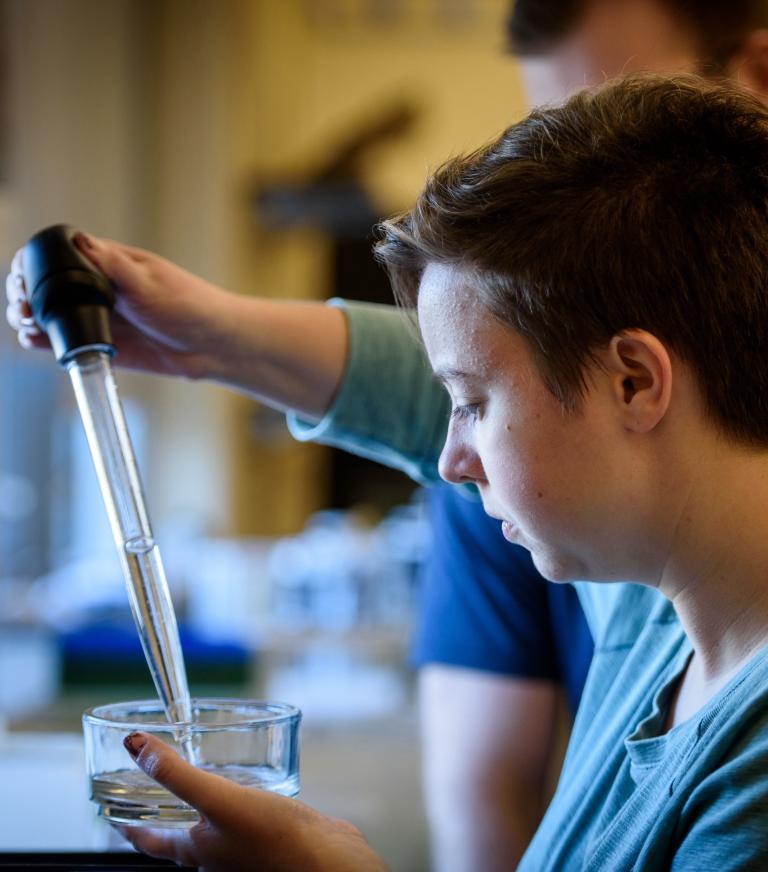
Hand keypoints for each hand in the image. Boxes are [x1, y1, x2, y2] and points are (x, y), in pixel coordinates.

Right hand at [5, 232, 231, 379]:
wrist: (213, 346)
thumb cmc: (190, 305)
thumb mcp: (149, 282)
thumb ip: (112, 266)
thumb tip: (79, 241)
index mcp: (107, 263)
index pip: (58, 255)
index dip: (34, 264)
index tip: (24, 279)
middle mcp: (98, 288)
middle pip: (46, 286)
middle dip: (25, 294)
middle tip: (23, 309)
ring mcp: (98, 317)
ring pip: (51, 315)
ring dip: (30, 319)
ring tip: (27, 326)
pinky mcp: (103, 345)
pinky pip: (67, 342)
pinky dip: (46, 343)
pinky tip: (35, 342)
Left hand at [116, 731, 388, 871]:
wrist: (327, 862)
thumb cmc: (275, 842)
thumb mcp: (220, 801)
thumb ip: (178, 774)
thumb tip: (135, 747)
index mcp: (196, 850)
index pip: (150, 840)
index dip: (129, 827)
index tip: (112, 817)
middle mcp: (217, 852)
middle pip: (180, 835)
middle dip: (165, 812)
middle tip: (153, 789)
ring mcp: (244, 845)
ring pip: (214, 824)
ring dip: (202, 803)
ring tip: (200, 776)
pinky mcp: (271, 833)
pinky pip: (245, 814)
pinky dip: (238, 797)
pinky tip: (249, 778)